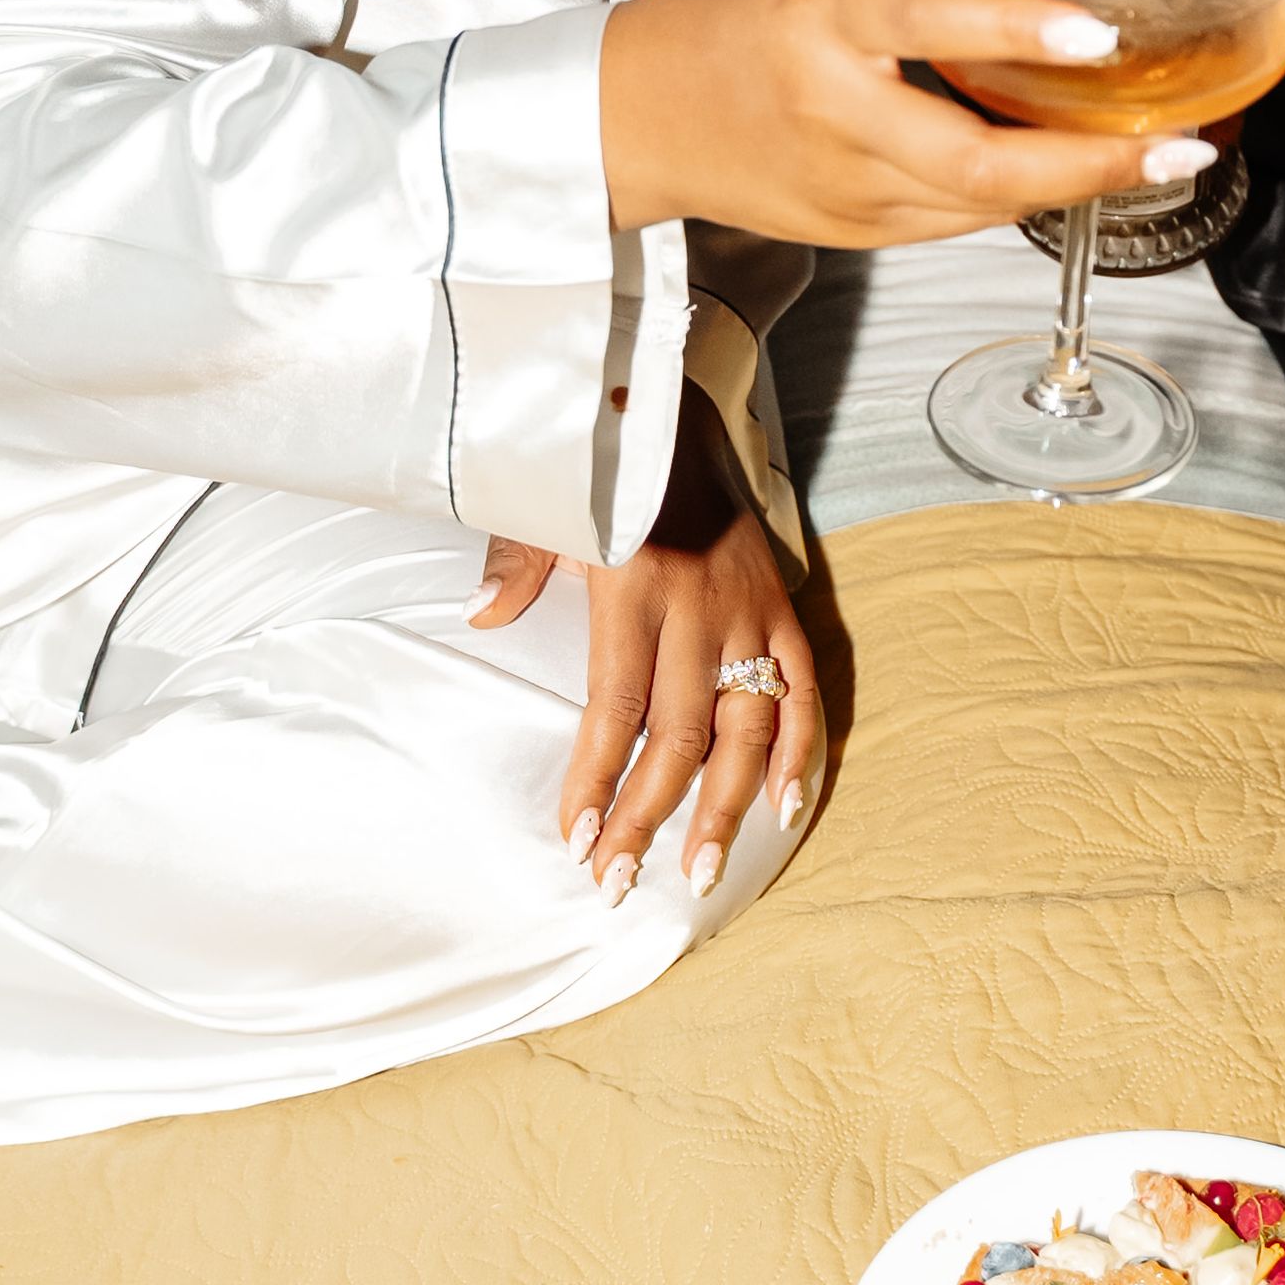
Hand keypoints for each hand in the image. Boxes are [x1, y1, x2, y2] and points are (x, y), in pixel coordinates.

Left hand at [471, 387, 824, 900]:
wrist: (679, 402)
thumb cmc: (603, 464)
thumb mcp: (549, 503)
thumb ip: (518, 564)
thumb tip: (481, 618)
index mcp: (634, 587)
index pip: (615, 707)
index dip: (596, 780)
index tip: (575, 838)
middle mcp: (699, 607)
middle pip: (679, 735)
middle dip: (649, 816)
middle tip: (620, 881)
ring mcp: (749, 610)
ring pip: (746, 726)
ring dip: (726, 807)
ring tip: (700, 872)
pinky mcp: (782, 604)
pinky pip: (802, 689)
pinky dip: (799, 750)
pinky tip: (784, 808)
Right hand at [599, 0, 1217, 245]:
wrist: (637, 112)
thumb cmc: (737, 12)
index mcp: (822, 15)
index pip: (930, 23)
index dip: (1019, 32)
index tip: (1101, 34)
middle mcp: (832, 107)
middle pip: (974, 160)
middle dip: (1092, 162)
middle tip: (1179, 147)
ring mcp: (841, 184)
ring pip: (980, 205)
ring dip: (1076, 185)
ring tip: (1155, 157)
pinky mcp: (851, 231)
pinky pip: (956, 222)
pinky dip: (1020, 198)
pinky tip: (1069, 172)